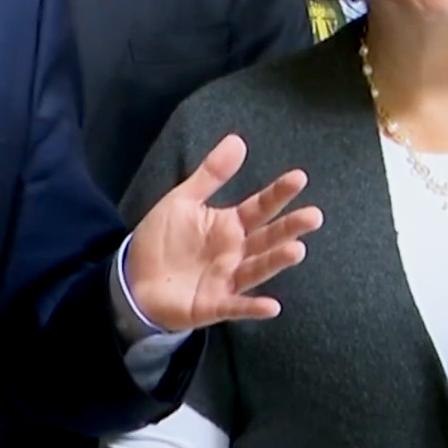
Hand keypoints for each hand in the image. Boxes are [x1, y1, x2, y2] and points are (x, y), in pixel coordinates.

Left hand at [125, 135, 321, 333]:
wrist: (134, 279)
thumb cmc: (162, 240)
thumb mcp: (183, 201)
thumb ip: (211, 175)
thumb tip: (237, 140)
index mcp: (230, 225)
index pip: (260, 207)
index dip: (278, 193)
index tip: (299, 177)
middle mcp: (236, 252)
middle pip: (267, 238)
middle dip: (290, 228)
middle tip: (313, 216)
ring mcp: (227, 279)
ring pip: (257, 269)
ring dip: (276, 261)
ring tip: (296, 250)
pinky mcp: (213, 305)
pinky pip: (236, 306)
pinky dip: (252, 307)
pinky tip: (271, 306)